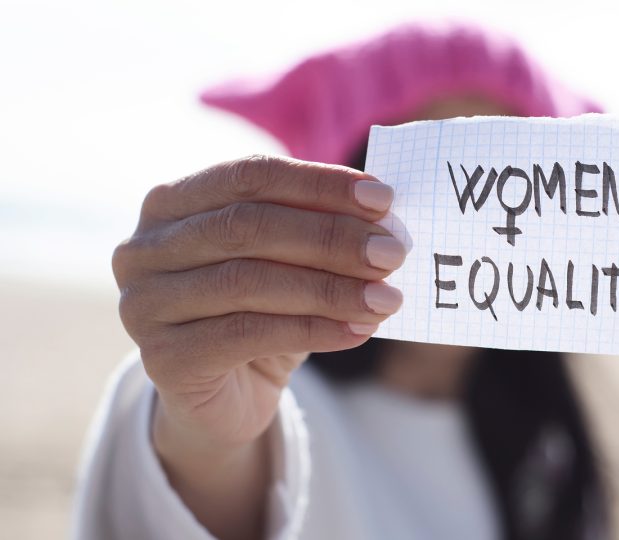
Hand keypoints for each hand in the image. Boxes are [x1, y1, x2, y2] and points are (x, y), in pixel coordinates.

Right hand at [111, 155, 404, 537]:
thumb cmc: (263, 311)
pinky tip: (359, 330)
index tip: (384, 200)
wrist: (227, 396)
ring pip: (249, 282)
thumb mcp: (288, 262)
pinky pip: (247, 335)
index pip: (250, 175)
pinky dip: (313, 330)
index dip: (319, 184)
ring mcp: (144, 304)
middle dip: (332, 237)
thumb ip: (318, 231)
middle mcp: (144, 247)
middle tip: (393, 252)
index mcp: (172, 202)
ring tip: (386, 298)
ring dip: (330, 287)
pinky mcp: (163, 360)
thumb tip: (384, 218)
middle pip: (249, 227)